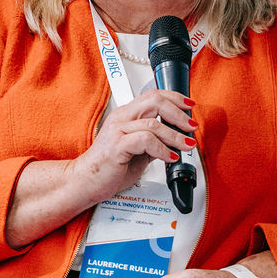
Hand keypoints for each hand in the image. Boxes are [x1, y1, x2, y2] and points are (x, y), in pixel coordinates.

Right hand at [69, 90, 196, 203]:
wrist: (85, 182)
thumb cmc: (108, 168)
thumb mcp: (138, 152)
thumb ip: (154, 142)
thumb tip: (175, 140)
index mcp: (126, 115)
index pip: (153, 95)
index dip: (174, 97)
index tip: (190, 106)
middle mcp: (122, 118)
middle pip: (155, 101)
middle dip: (179, 113)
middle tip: (191, 126)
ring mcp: (118, 130)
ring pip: (153, 123)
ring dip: (175, 135)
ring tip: (186, 145)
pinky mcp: (117, 146)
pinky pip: (145, 141)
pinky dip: (162, 149)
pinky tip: (170, 157)